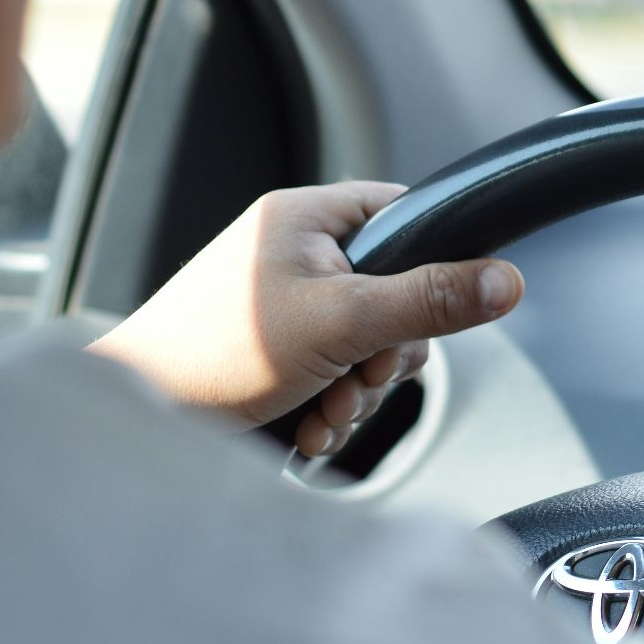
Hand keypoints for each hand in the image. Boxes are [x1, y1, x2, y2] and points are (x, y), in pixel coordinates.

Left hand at [89, 182, 523, 455]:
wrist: (136, 421)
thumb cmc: (214, 355)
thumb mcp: (343, 323)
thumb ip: (429, 301)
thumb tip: (508, 281)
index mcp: (305, 217)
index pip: (406, 216)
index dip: (431, 266)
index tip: (424, 314)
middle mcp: (295, 253)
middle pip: (397, 295)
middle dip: (386, 357)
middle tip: (357, 377)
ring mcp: (284, 306)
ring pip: (369, 346)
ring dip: (358, 393)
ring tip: (321, 412)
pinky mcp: (275, 354)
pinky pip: (335, 375)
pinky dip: (331, 409)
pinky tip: (307, 427)